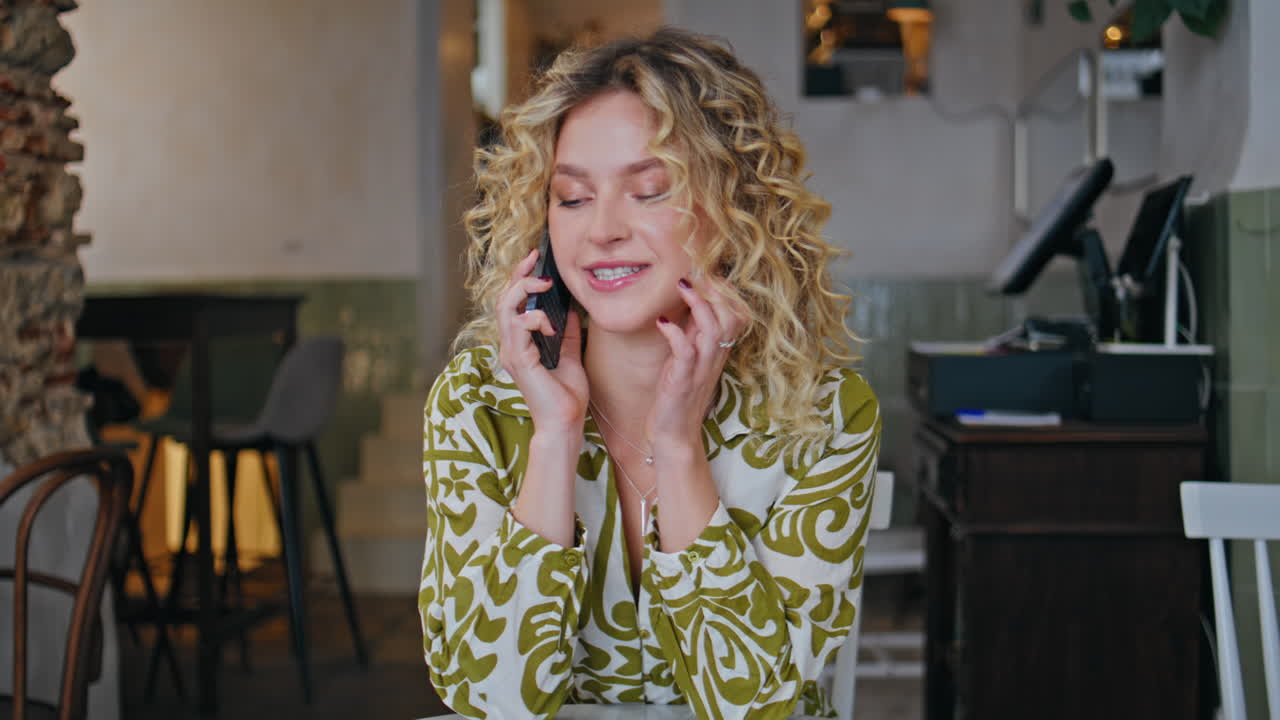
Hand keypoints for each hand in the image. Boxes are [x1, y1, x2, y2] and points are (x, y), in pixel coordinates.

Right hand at [496, 248, 589, 432]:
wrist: (565, 423)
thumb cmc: (566, 396)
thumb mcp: (571, 356)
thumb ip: (568, 333)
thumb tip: (572, 310)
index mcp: (520, 344)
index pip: (513, 304)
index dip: (520, 278)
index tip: (535, 261)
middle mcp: (511, 346)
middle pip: (503, 300)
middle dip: (518, 275)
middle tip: (535, 260)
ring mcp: (511, 353)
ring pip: (505, 308)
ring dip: (523, 291)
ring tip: (543, 285)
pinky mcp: (518, 360)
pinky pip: (518, 327)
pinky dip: (534, 319)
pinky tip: (550, 325)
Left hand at [647, 276, 746, 454]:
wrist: (672, 435)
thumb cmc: (677, 396)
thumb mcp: (689, 359)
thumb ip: (693, 333)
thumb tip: (692, 303)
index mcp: (717, 351)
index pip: (736, 314)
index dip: (725, 291)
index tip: (707, 271)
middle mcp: (714, 358)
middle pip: (730, 317)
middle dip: (715, 291)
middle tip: (696, 273)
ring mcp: (701, 369)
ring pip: (713, 330)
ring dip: (699, 305)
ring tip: (682, 286)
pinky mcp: (683, 380)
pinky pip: (685, 351)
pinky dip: (674, 333)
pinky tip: (661, 322)